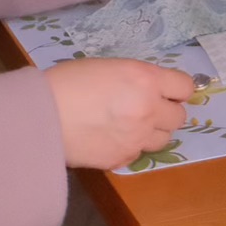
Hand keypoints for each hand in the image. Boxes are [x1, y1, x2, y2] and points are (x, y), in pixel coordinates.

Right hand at [47, 58, 205, 171]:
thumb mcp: (106, 68)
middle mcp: (149, 109)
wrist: (40, 115)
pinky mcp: (126, 158)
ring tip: (128, 124)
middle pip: (179, 116)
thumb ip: (134, 79)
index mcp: (145, 79)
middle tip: (144, 108)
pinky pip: (139, 152)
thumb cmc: (66, 82)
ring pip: (164, 137)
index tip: (166, 91)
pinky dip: (131, 145)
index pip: (185, 86)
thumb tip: (150, 90)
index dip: (176, 89)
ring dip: (152, 131)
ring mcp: (139, 137)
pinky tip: (110, 137)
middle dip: (165, 111)